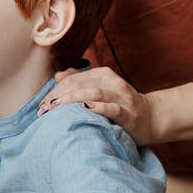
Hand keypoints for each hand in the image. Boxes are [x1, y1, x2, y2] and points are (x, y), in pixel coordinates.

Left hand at [38, 67, 158, 143]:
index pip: (72, 78)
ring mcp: (121, 97)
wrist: (151, 117)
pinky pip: (112, 109)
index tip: (41, 106)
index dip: (55, 91)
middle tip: (43, 110)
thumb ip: (80, 81)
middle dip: (59, 96)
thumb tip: (58, 76)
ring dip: (72, 99)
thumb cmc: (120, 105)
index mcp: (102, 75)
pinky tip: (85, 108)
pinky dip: (98, 108)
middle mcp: (111, 82)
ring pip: (93, 93)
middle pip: (79, 84)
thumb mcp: (101, 89)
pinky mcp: (128, 113)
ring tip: (56, 107)